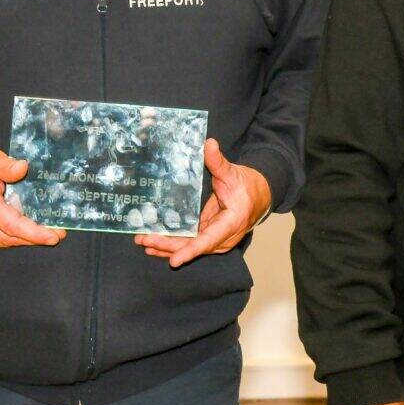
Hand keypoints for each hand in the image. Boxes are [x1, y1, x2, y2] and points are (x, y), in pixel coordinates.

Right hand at [0, 144, 62, 247]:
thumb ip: (6, 164)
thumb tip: (23, 168)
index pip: (12, 225)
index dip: (35, 233)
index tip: (54, 236)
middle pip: (10, 237)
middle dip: (35, 237)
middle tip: (56, 233)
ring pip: (2, 242)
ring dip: (23, 239)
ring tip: (42, 231)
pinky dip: (9, 238)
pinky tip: (22, 231)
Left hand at [136, 138, 271, 266]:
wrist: (260, 195)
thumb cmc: (247, 185)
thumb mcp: (232, 173)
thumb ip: (218, 162)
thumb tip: (209, 144)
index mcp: (232, 222)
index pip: (209, 239)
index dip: (191, 250)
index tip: (175, 260)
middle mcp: (225, 237)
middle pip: (194, 246)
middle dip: (168, 246)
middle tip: (144, 240)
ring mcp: (218, 240)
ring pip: (190, 247)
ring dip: (166, 247)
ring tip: (143, 242)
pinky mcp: (210, 238)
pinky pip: (190, 244)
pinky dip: (173, 244)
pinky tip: (155, 246)